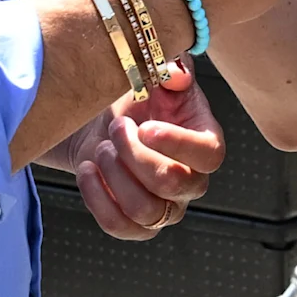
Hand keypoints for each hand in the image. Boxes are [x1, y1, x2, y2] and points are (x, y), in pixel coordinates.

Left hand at [66, 57, 222, 238]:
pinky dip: (97, 199)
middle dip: (134, 154)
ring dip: (115, 177)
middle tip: (115, 127)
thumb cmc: (135, 99)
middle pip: (172, 183)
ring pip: (145, 210)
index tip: (145, 126)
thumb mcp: (153, 75)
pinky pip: (120, 227)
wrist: (101, 126)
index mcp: (204, 141)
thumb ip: (169, 68)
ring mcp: (165, 207)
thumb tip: (175, 73)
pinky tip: (87, 171)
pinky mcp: (136, 225)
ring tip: (100, 149)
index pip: (209, 155)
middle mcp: (192, 180)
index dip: (178, 144)